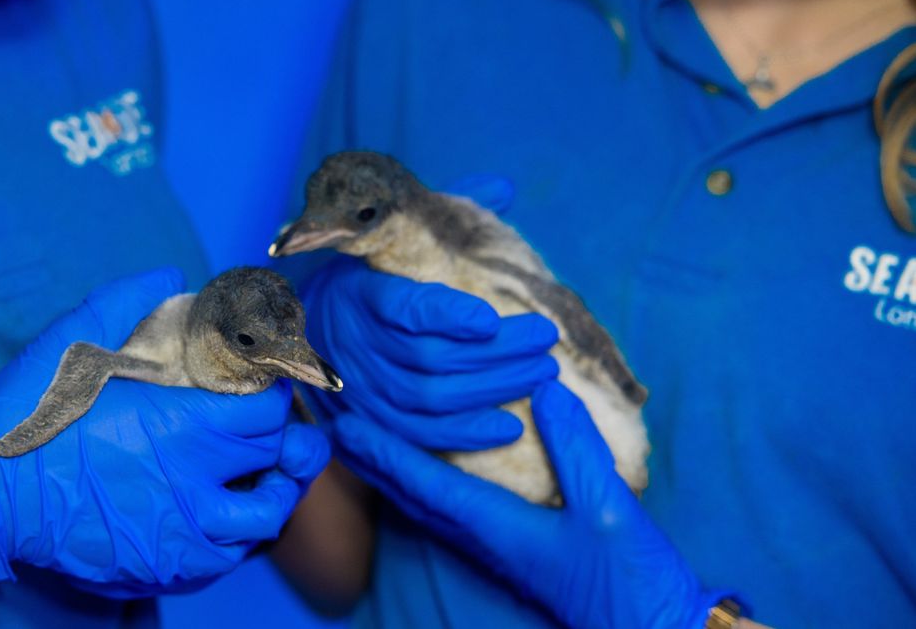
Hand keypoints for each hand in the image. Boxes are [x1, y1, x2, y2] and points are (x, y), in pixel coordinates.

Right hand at [0, 268, 329, 597]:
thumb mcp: (73, 339)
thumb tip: (174, 276)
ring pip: (267, 513)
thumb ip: (130, 300)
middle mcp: (193, 483)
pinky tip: (229, 511)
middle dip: (276, 432)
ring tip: (270, 470)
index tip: (263, 382)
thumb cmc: (28, 414)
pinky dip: (241, 532)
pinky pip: (230, 555)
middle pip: (272, 455)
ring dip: (276, 487)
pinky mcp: (166, 567)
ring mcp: (183, 533)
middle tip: (261, 420)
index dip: (273, 391)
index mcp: (180, 425)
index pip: (266, 409)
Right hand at [298, 171, 557, 449]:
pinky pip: (419, 435)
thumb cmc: (376, 273)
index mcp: (361, 289)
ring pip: (428, 397)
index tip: (490, 318)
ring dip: (491, 389)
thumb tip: (502, 187)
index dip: (445, 316)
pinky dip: (466, 433)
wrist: (315, 323)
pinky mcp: (371, 419)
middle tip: (545, 338)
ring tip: (542, 373)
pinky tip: (511, 424)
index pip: (402, 306)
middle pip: (427, 357)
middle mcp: (356, 339)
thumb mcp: (398, 238)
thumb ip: (447, 213)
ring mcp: (361, 383)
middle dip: (496, 353)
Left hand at [333, 381, 734, 628]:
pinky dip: (425, 485)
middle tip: (337, 426)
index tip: (347, 425)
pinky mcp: (514, 550)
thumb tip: (545, 390)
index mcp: (497, 528)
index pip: (424, 484)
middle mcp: (485, 539)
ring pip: (428, 505)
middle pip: (412, 496)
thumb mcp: (609, 507)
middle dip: (374, 460)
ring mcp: (497, 548)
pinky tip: (427, 473)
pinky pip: (451, 511)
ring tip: (366, 445)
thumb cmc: (631, 578)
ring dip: (393, 472)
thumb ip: (574, 448)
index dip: (384, 452)